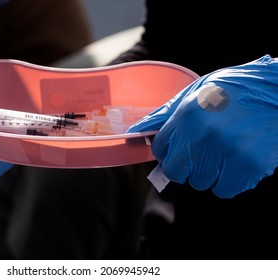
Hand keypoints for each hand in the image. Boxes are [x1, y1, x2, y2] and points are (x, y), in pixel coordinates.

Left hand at [127, 55, 277, 197]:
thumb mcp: (197, 91)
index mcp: (188, 115)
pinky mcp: (250, 167)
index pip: (161, 149)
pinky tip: (237, 160)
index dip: (168, 150)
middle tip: (200, 153)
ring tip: (224, 151)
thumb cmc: (237, 89)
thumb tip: (136, 130)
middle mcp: (204, 136)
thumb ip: (166, 114)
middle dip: (184, 166)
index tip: (178, 147)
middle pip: (176, 172)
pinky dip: (229, 180)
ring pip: (201, 183)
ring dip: (208, 173)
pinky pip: (225, 190)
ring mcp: (227, 153)